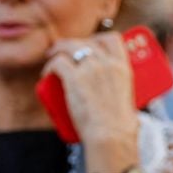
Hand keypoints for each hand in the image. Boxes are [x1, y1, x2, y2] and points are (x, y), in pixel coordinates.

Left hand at [42, 32, 138, 164]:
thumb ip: (119, 92)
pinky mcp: (74, 78)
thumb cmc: (118, 126)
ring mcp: (90, 69)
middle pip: (87, 41)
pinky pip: (57, 63)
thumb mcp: (126, 99)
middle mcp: (107, 63)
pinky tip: (46, 74)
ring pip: (69, 47)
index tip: (89, 44)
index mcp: (122, 67)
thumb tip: (115, 101)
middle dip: (73, 43)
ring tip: (51, 56)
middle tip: (64, 51)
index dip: (98, 38)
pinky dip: (49, 66)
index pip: (112, 39)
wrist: (111, 134)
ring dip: (57, 49)